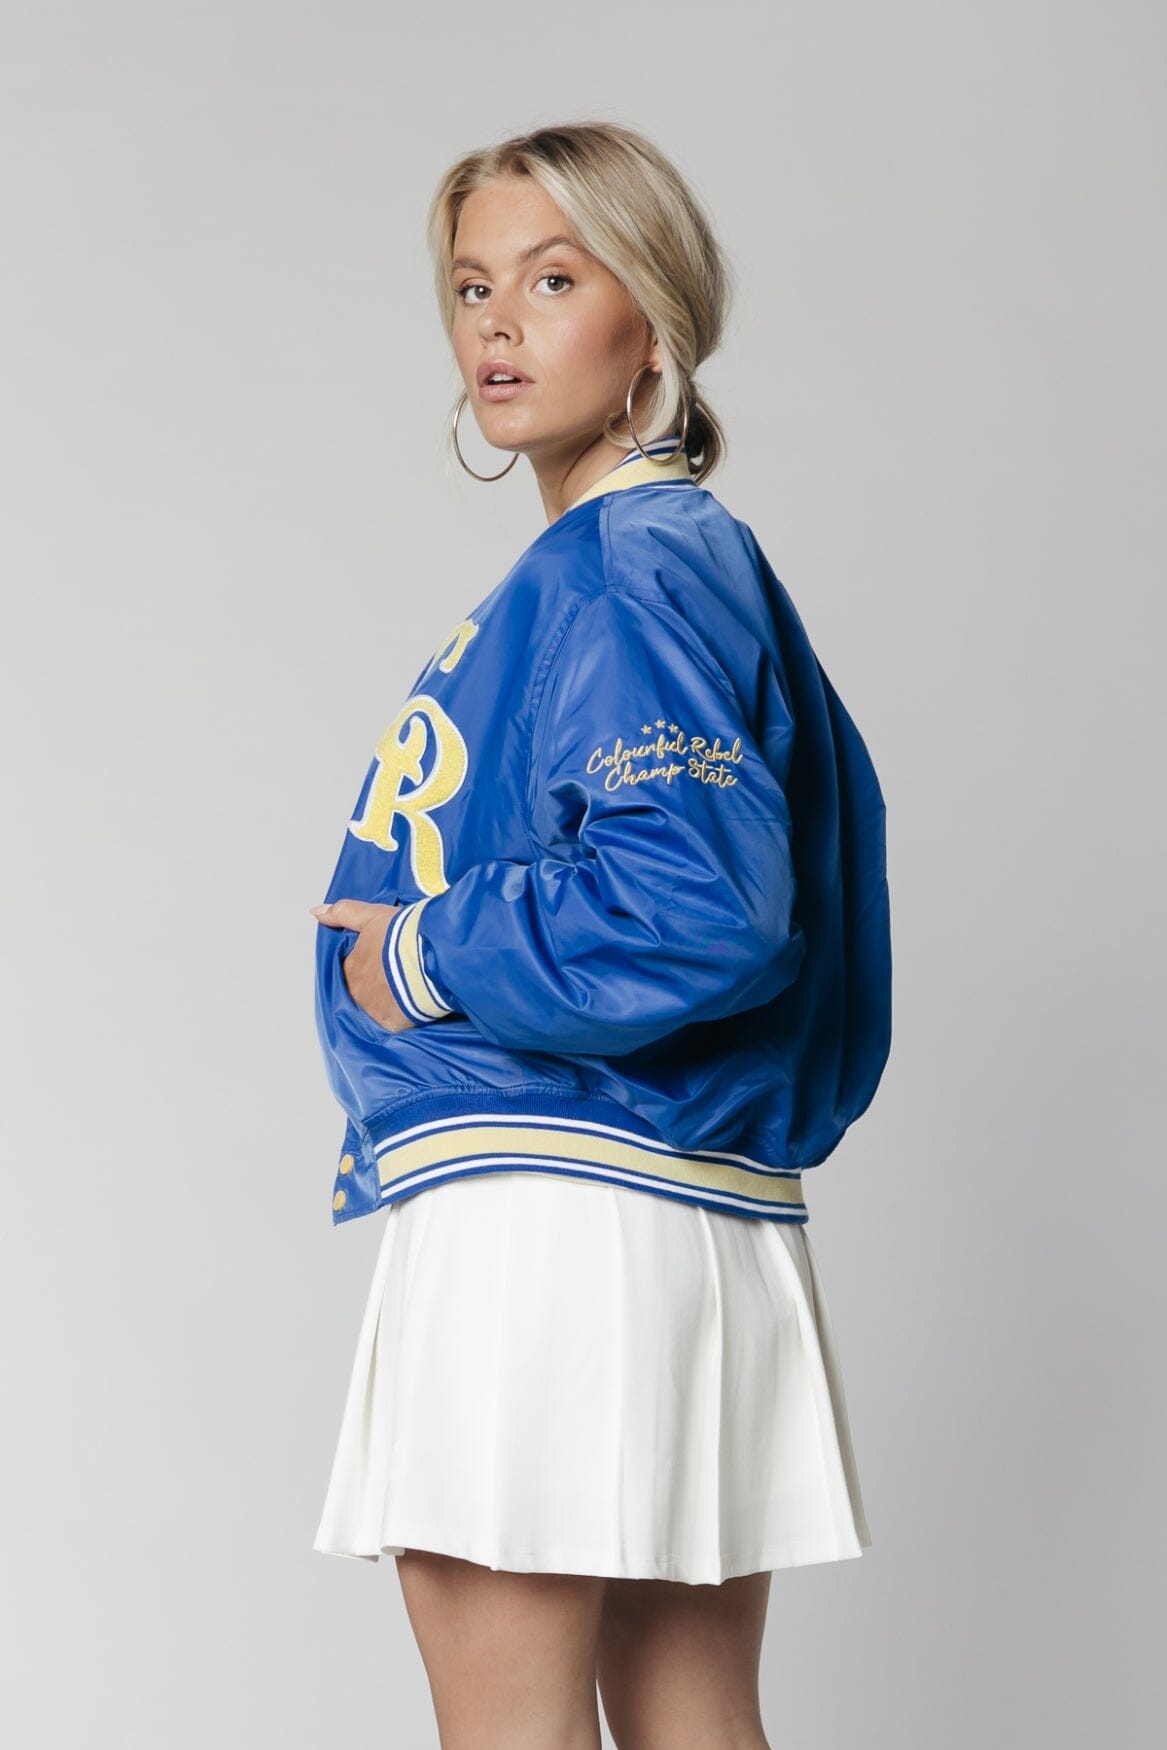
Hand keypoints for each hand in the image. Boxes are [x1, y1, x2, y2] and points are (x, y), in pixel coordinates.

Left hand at [309, 898, 415, 1032]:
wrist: (430, 953)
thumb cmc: (402, 933)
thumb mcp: (371, 916)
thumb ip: (342, 914)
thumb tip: (316, 912)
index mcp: (350, 967)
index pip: (352, 971)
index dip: (368, 966)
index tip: (384, 962)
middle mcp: (356, 991)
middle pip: (362, 992)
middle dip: (377, 986)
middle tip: (399, 977)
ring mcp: (373, 1010)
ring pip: (377, 1009)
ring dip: (389, 1002)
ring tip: (409, 990)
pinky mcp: (392, 1023)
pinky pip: (394, 1023)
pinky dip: (403, 1016)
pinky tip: (415, 1005)